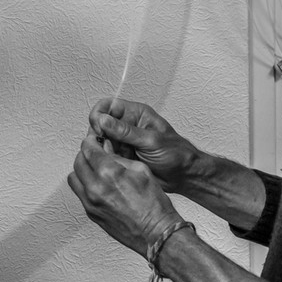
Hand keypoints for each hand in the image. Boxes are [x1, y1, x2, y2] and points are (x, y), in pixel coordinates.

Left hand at [68, 134, 182, 257]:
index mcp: (109, 173)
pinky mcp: (91, 213)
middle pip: (78, 161)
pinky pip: (79, 193)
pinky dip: (84, 184)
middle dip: (85, 153)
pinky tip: (97, 183)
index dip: (91, 141)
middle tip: (94, 151)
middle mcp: (95, 188)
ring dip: (82, 169)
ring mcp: (90, 202)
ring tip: (94, 168)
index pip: (89, 149)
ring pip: (74, 177)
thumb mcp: (141, 171)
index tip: (94, 140)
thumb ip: (119, 157)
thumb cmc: (154, 204)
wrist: (157, 233)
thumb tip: (106, 149)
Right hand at [88, 97, 207, 195]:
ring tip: (116, 158)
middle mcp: (127, 126)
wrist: (183, 176)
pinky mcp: (121, 156)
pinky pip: (105, 156)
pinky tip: (118, 164)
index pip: (108, 105)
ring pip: (100, 141)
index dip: (99, 115)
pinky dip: (107, 161)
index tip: (99, 129)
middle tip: (108, 147)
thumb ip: (126, 131)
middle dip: (99, 136)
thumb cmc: (176, 155)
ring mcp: (123, 142)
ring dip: (103, 150)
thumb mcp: (151, 140)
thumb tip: (103, 120)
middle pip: (99, 124)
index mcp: (136, 114)